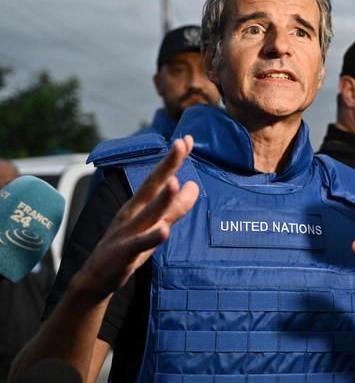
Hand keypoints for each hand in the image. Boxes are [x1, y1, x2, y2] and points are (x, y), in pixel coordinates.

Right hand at [72, 136, 198, 301]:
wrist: (95, 280)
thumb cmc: (128, 249)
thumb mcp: (155, 225)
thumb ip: (175, 207)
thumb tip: (194, 185)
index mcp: (139, 204)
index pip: (159, 177)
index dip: (173, 159)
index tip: (188, 139)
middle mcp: (133, 213)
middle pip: (152, 185)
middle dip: (167, 165)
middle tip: (181, 144)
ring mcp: (127, 232)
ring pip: (147, 213)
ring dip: (161, 198)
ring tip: (175, 182)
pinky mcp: (123, 253)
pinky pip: (139, 244)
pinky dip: (151, 237)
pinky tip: (164, 231)